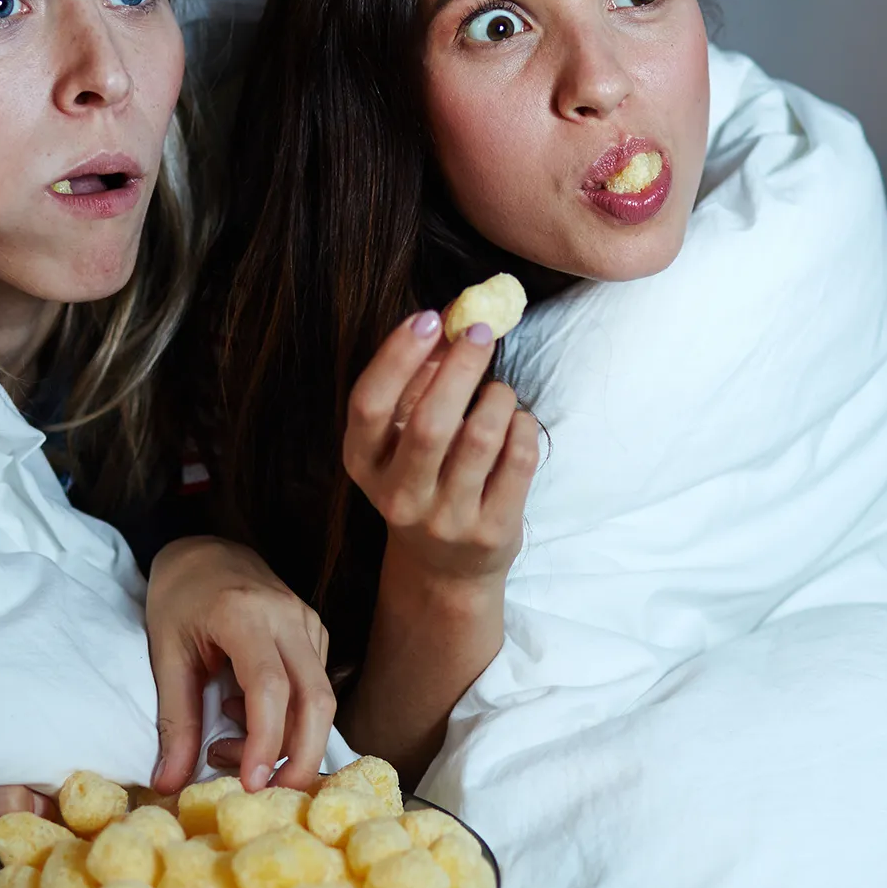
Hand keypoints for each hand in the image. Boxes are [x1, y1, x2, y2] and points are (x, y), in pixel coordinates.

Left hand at [146, 536, 333, 795]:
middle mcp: (288, 617)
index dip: (266, 740)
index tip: (252, 785)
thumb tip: (170, 783)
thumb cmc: (179, 598)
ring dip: (287, 740)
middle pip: (317, 699)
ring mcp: (308, 622)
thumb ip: (174, 719)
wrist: (204, 551)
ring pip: (320, 699)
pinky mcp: (315, 633)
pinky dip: (289, 719)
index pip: (270, 687)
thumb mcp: (165, 654)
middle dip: (303, 758)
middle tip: (270, 797)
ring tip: (228, 745)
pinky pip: (315, 688)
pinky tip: (247, 715)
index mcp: (246, 615)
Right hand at [343, 310, 539, 584]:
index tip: (428, 317)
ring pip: (481, 437)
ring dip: (497, 397)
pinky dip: (523, 426)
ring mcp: (446, 519)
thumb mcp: (400, 442)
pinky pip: (518, 460)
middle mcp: (398, 496)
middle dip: (460, 366)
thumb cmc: (423, 482)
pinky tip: (516, 421)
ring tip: (498, 391)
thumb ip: (416, 386)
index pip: (369, 405)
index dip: (397, 356)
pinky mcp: (491, 530)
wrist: (445, 569)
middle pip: (430, 422)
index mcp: (363, 465)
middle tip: (480, 331)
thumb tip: (450, 325)